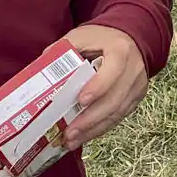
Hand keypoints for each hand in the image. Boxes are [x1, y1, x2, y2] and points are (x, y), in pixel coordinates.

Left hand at [62, 24, 148, 148]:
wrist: (133, 37)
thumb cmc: (103, 37)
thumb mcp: (82, 35)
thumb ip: (62, 50)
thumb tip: (39, 71)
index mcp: (120, 51)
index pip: (112, 72)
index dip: (98, 88)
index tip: (80, 101)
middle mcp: (133, 71)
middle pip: (114, 100)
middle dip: (90, 119)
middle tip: (69, 133)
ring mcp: (137, 87)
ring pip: (117, 113)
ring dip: (93, 129)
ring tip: (71, 141)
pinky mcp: (136, 98)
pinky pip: (119, 117)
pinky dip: (100, 128)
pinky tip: (84, 136)